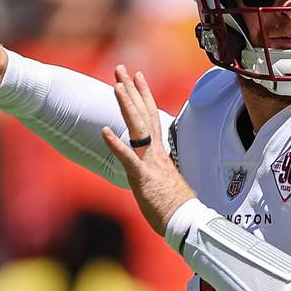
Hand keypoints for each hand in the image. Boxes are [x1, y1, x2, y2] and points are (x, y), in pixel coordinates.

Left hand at [100, 65, 196, 234]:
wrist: (185, 221)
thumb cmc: (176, 206)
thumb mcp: (166, 182)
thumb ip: (159, 170)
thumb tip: (157, 168)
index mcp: (160, 152)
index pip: (151, 116)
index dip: (144, 95)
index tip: (137, 77)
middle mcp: (155, 152)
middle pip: (143, 114)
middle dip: (131, 89)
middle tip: (121, 68)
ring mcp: (149, 163)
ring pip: (137, 128)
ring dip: (126, 106)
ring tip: (116, 86)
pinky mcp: (142, 178)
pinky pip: (127, 158)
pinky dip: (116, 144)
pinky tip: (104, 131)